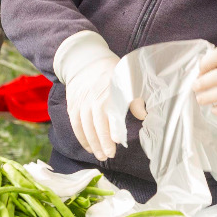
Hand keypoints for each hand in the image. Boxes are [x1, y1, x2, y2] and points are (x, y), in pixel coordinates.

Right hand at [55, 31, 124, 160]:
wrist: (85, 60)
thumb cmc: (111, 72)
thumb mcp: (126, 79)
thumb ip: (134, 99)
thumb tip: (143, 116)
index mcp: (109, 91)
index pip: (111, 113)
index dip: (114, 127)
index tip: (118, 140)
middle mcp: (93, 98)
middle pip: (97, 123)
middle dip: (103, 141)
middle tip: (109, 156)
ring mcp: (81, 102)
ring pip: (85, 127)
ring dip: (92, 143)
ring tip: (100, 156)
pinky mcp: (73, 106)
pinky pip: (76, 125)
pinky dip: (82, 138)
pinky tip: (89, 147)